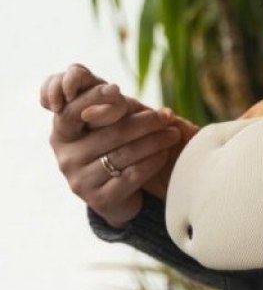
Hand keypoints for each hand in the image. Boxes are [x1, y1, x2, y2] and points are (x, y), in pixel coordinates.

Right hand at [42, 65, 182, 226]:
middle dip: (146, 122)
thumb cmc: (112, 148)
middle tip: (168, 115)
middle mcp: (66, 158)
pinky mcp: (100, 199)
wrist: (117, 195)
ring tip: (173, 134)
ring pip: (125, 154)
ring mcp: (81, 181)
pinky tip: (164, 154)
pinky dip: (153, 162)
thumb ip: (106, 107)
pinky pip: (133, 175)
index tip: (117, 90)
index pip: (74, 111)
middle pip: (113, 133)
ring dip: (156, 141)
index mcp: (62, 134)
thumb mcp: (105, 125)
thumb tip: (114, 91)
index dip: (94, 99)